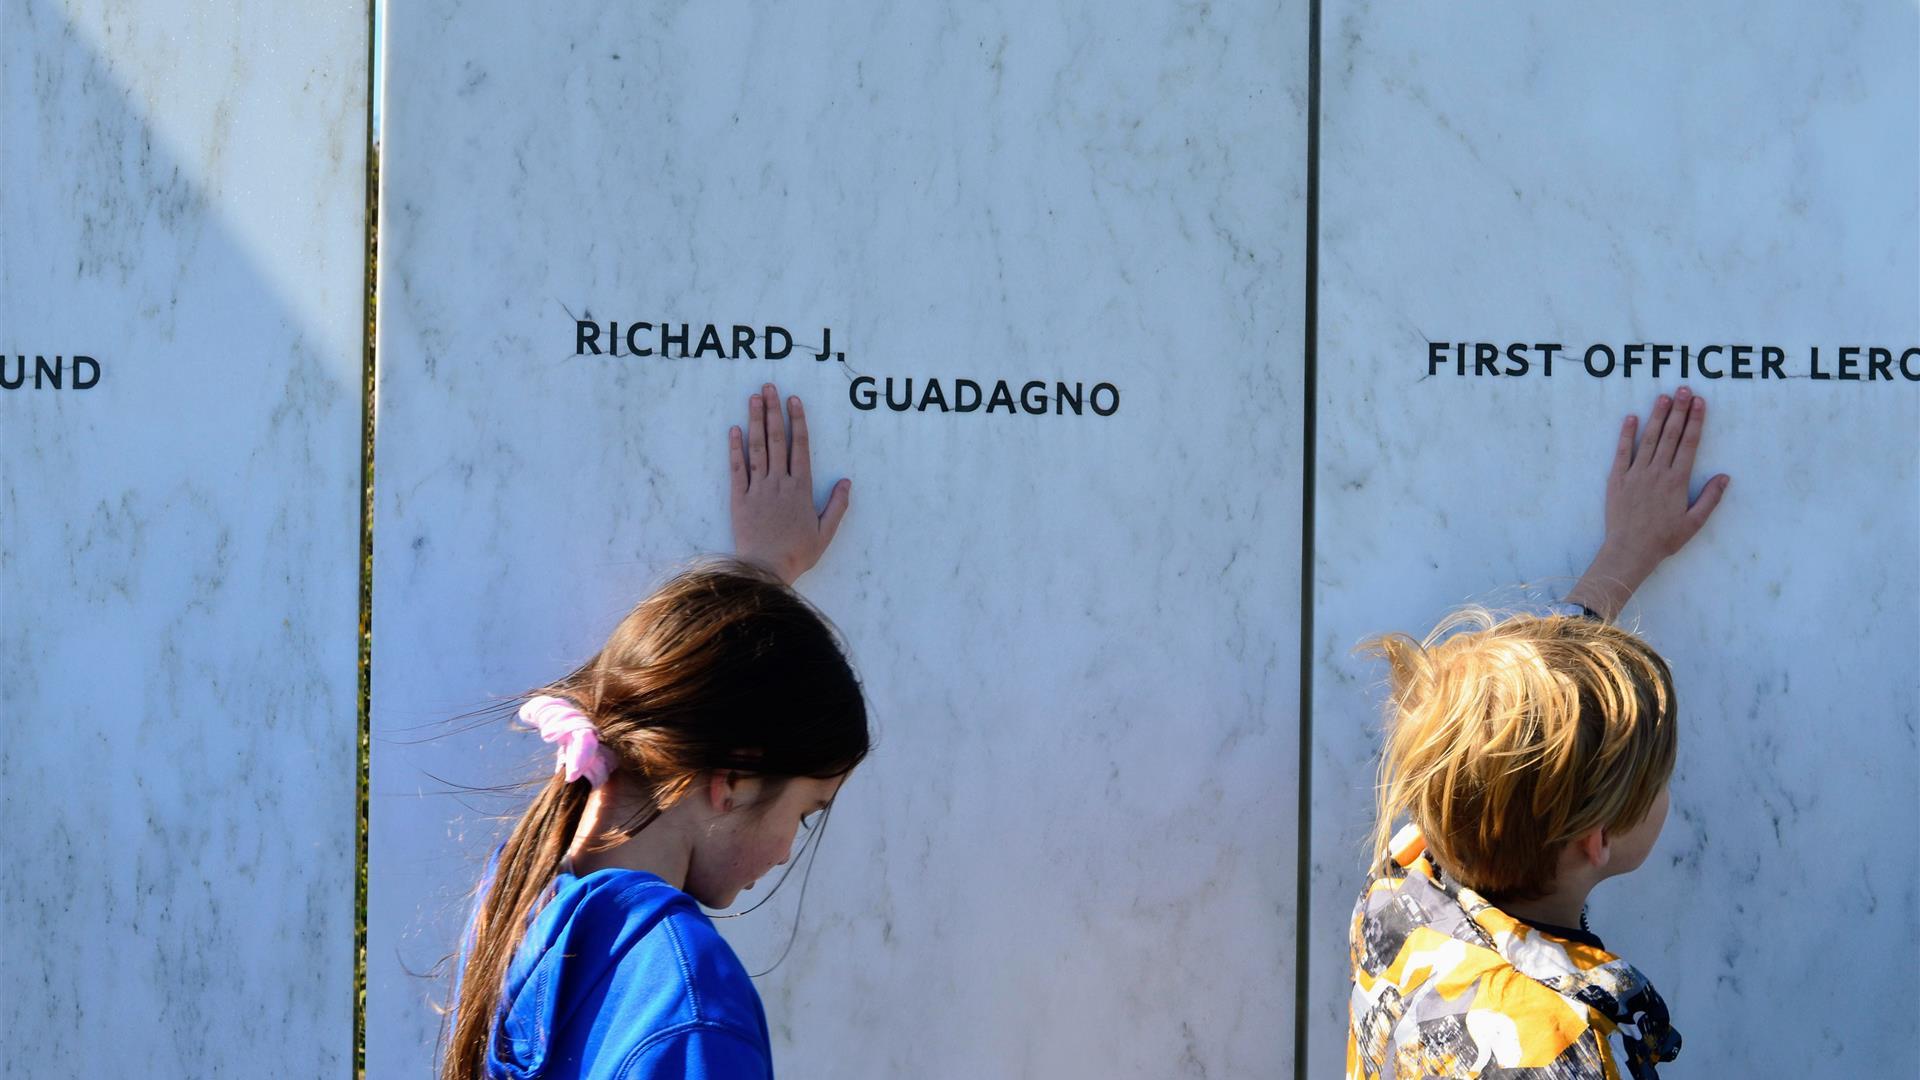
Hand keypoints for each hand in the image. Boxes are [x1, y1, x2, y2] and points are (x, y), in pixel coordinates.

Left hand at [729, 383, 850, 584]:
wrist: (765, 569)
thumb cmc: (797, 553)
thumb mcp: (825, 532)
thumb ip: (837, 505)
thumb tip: (847, 482)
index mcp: (801, 489)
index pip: (800, 447)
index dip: (797, 421)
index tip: (793, 400)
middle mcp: (779, 483)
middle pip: (777, 440)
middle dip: (773, 411)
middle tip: (769, 387)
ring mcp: (758, 489)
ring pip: (758, 448)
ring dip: (755, 421)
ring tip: (753, 398)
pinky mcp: (739, 499)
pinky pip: (737, 469)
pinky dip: (736, 448)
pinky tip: (734, 430)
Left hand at [1565, 386, 1730, 619]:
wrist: (1630, 550)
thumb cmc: (1664, 539)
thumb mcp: (1694, 522)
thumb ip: (1710, 498)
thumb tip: (1724, 476)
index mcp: (1678, 481)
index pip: (1690, 444)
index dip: (1696, 421)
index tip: (1701, 402)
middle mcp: (1658, 472)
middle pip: (1671, 435)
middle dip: (1680, 411)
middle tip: (1685, 389)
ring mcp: (1636, 473)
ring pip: (1649, 439)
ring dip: (1658, 416)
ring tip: (1665, 397)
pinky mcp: (1617, 479)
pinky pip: (1622, 452)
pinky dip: (1626, 434)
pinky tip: (1631, 417)